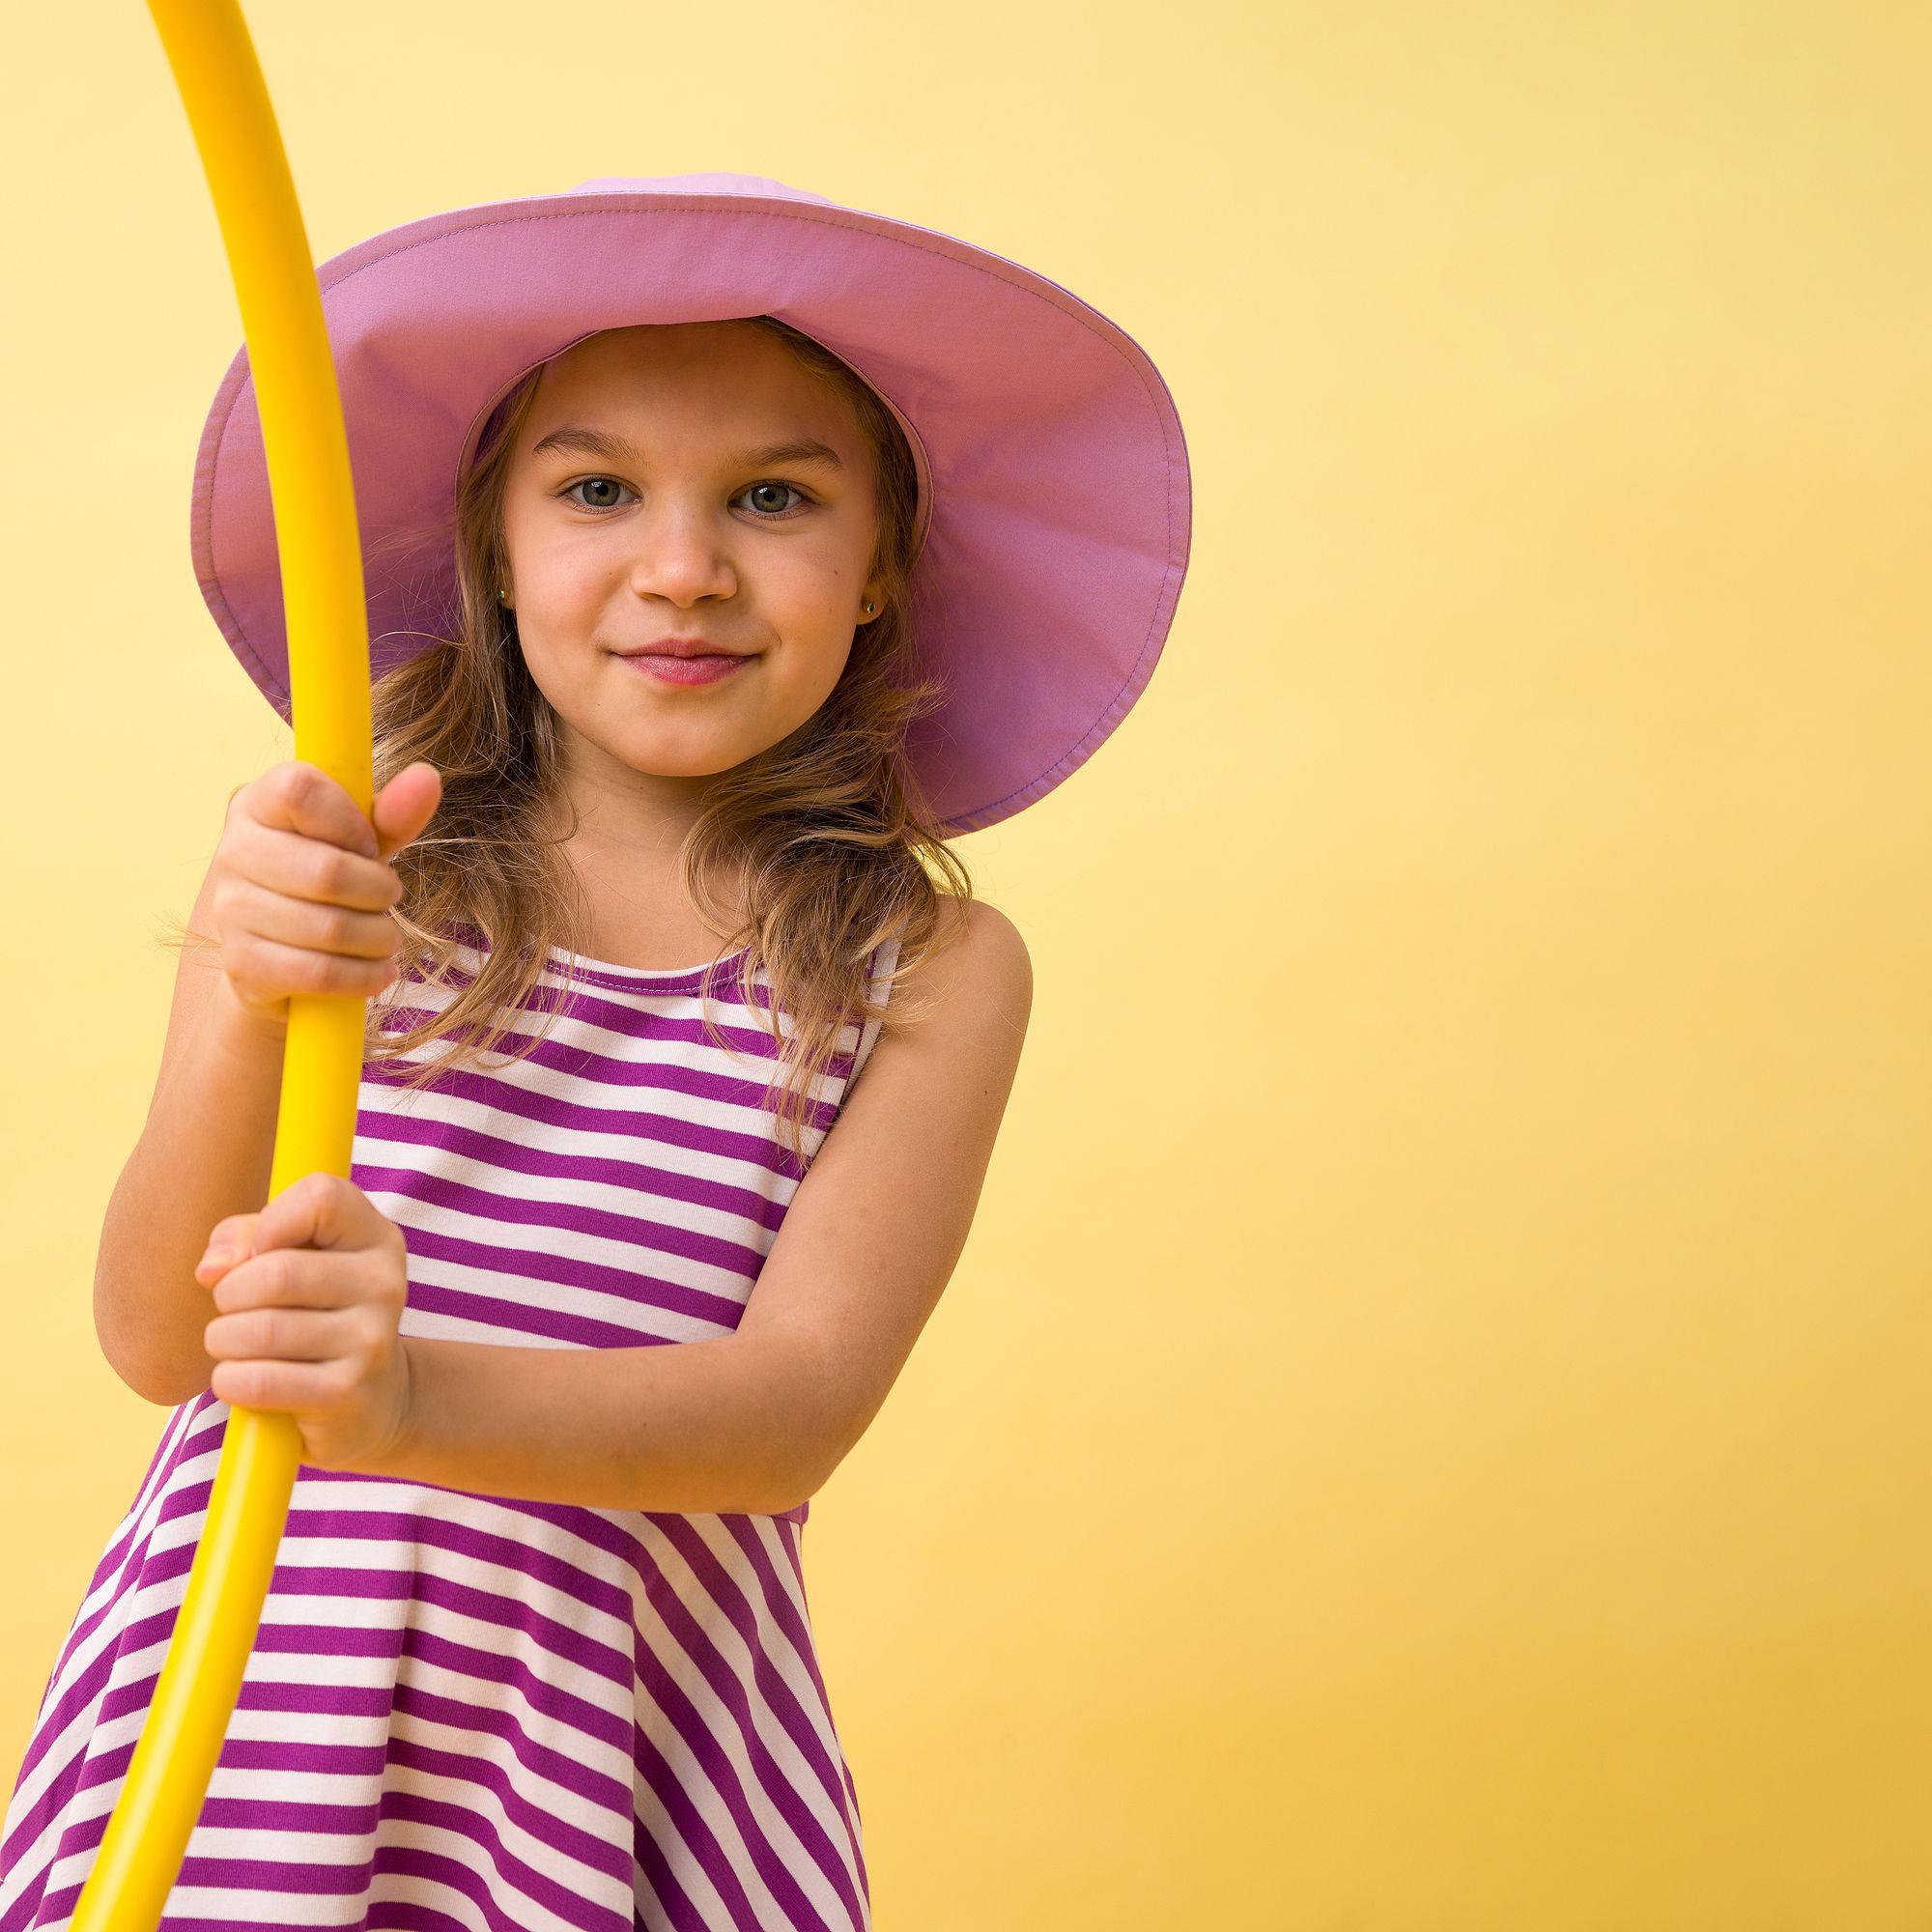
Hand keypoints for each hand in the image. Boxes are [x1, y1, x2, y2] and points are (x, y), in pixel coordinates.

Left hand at [196, 1170, 414, 1474]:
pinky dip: (230, 1381)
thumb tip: (213, 1269)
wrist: (373, 1398)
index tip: (262, 1252)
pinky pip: (259, 1381)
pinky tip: (242, 1380)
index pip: (321, 1197)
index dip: (271, 1221)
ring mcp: (372, 1340)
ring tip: (236, 1346)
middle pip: (275, 1273)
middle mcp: (383, 1283)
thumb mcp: (289, 1259)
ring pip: (259, 1330)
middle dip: (229, 1295)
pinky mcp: (348, 1392)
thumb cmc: (314, 1314)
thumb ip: (243, 1239)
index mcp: (375, 1238)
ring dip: (223, 1341)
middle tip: (233, 1311)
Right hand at [209, 758, 442, 1036]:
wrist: (277, 959)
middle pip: (328, 871)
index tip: (368, 847)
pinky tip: (379, 970)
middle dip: (380, 892)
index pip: (300, 789)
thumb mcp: (361, 843)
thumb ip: (392, 813)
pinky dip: (365, 976)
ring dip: (379, 937)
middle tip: (388, 899)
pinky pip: (320, 973)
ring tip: (385, 936)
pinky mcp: (242, 965)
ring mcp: (230, 911)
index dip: (351, 823)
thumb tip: (427, 777)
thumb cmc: (325, 883)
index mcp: (258, 805)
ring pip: (331, 928)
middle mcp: (233, 852)